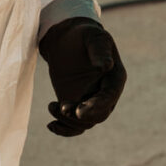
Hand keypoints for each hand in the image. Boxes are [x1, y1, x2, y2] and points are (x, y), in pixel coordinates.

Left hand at [38, 18, 125, 136]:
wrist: (67, 40)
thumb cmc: (83, 35)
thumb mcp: (92, 37)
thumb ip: (99, 50)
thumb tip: (106, 66)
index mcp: (115, 77)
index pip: (109, 97)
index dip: (96, 106)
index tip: (79, 111)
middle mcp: (107, 93)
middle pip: (99, 114)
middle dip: (81, 116)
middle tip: (62, 107)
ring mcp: (92, 101)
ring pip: (86, 123)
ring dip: (69, 121)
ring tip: (52, 106)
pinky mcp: (78, 106)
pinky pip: (75, 126)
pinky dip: (64, 129)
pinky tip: (50, 125)